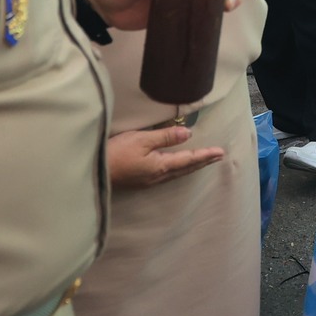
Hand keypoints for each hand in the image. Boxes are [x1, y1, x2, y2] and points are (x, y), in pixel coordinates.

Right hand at [105, 123, 224, 188]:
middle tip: (217, 157)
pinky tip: (177, 167)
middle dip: (202, 161)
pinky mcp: (141, 180)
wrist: (95, 172)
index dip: (205, 154)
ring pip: (177, 172)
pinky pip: (167, 174)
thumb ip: (165, 137)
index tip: (220, 152)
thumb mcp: (141, 139)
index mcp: (161, 166)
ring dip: (192, 166)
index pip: (189, 159)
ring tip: (202, 160)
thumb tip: (187, 135)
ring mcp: (149, 180)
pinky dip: (179, 169)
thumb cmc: (117, 153)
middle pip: (186, 168)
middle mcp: (158, 176)